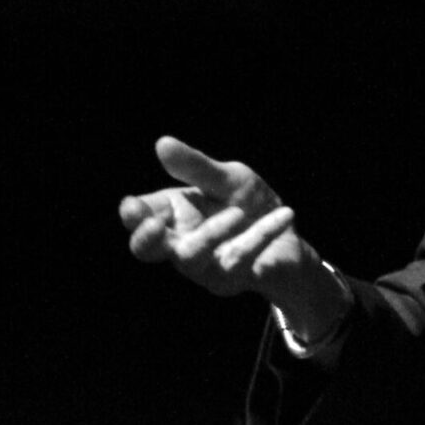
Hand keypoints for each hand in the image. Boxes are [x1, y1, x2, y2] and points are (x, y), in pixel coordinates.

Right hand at [118, 136, 344, 337]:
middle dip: (146, 239)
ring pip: (191, 257)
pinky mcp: (235, 280)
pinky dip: (260, 236)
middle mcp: (181, 245)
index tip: (132, 206)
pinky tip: (285, 215)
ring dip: (211, 233)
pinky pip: (239, 262)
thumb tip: (163, 143)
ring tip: (237, 212)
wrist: (292, 234)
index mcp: (172, 217)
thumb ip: (197, 167)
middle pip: (147, 250)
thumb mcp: (229, 178)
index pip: (139, 220)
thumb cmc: (251, 205)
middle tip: (154, 224)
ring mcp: (205, 268)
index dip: (132, 217)